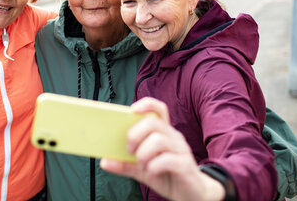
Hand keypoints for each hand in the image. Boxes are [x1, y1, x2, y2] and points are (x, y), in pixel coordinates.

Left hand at [100, 97, 224, 200]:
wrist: (192, 194)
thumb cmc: (167, 176)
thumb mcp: (142, 170)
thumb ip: (125, 164)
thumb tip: (104, 161)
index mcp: (163, 133)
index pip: (158, 108)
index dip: (146, 104)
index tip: (131, 110)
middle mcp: (173, 137)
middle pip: (153, 123)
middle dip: (135, 134)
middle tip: (129, 150)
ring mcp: (181, 150)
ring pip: (158, 140)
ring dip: (143, 152)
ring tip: (141, 164)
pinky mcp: (185, 165)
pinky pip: (167, 159)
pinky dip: (154, 165)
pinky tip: (151, 172)